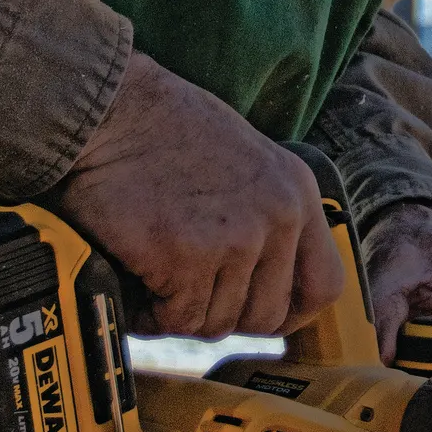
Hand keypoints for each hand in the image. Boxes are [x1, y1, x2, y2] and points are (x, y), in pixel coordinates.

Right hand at [53, 51, 340, 339]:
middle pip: (266, 317)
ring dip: (179, 311)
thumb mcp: (243, 159)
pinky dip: (149, 313)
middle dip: (220, 313)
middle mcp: (277, 216)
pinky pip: (175, 319)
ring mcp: (235, 237)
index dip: (289, 311)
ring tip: (151, 274)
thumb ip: (264, 213)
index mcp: (296, 191)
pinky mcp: (186, 256)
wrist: (107, 108)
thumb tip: (262, 279)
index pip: (324, 284)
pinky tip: (133, 278)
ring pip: (216, 323)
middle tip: (181, 289)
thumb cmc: (161, 130)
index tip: (251, 312)